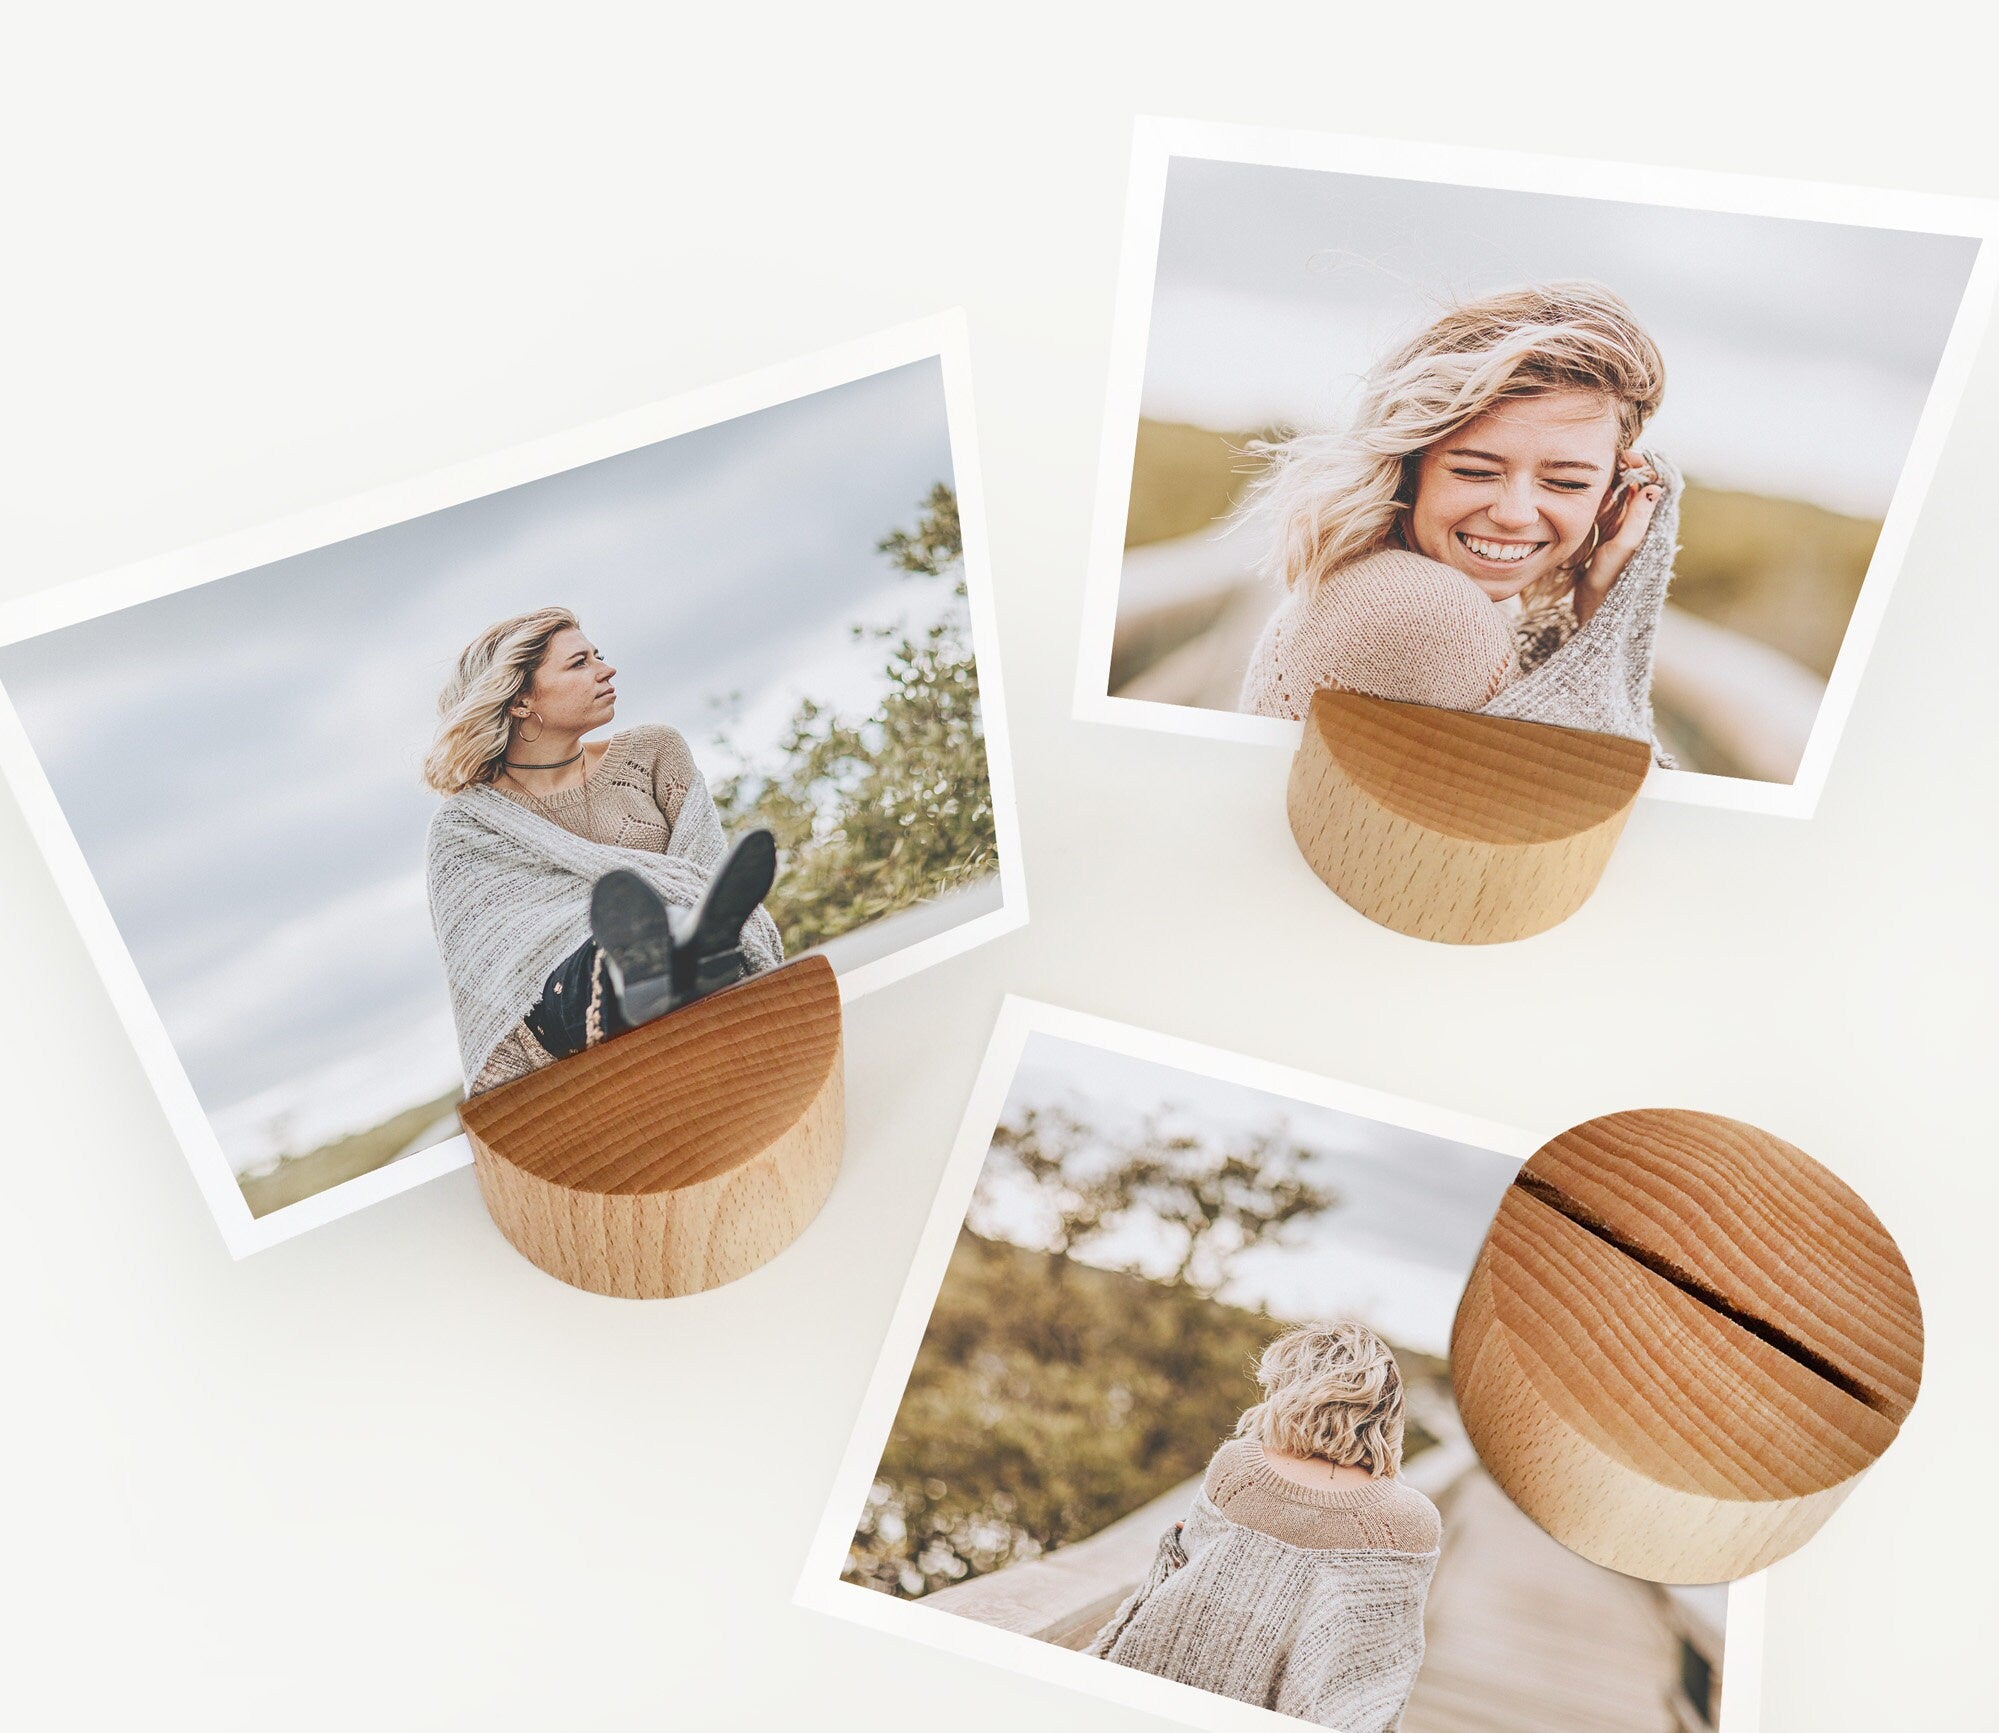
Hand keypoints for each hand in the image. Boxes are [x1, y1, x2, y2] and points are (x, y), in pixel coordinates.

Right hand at [1573, 449, 1663, 626]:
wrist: (1595, 610)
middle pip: (1641, 485)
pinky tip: (1593, 492)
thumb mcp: (1624, 548)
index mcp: (1652, 526)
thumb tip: (1655, 487)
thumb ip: (1638, 519)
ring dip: (1614, 480)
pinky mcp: (1609, 535)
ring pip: (1624, 494)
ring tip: (1601, 471)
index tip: (1628, 457)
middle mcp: (1642, 524)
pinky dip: (1603, 496)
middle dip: (1629, 469)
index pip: (1659, 484)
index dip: (1647, 467)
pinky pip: (1610, 507)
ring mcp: (1625, 528)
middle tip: (1613, 460)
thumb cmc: (1611, 582)